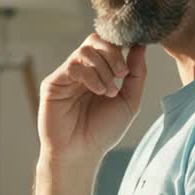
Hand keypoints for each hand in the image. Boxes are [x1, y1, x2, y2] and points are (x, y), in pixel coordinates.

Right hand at [38, 35, 147, 166]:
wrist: (81, 153)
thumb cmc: (103, 132)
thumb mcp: (129, 101)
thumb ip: (137, 74)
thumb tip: (141, 46)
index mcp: (98, 72)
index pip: (107, 44)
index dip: (120, 48)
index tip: (128, 69)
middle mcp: (81, 71)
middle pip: (96, 41)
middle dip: (113, 55)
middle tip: (122, 75)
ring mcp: (66, 76)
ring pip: (85, 51)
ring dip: (103, 68)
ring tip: (109, 90)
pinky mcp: (53, 83)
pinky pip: (73, 65)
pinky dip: (90, 75)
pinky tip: (98, 91)